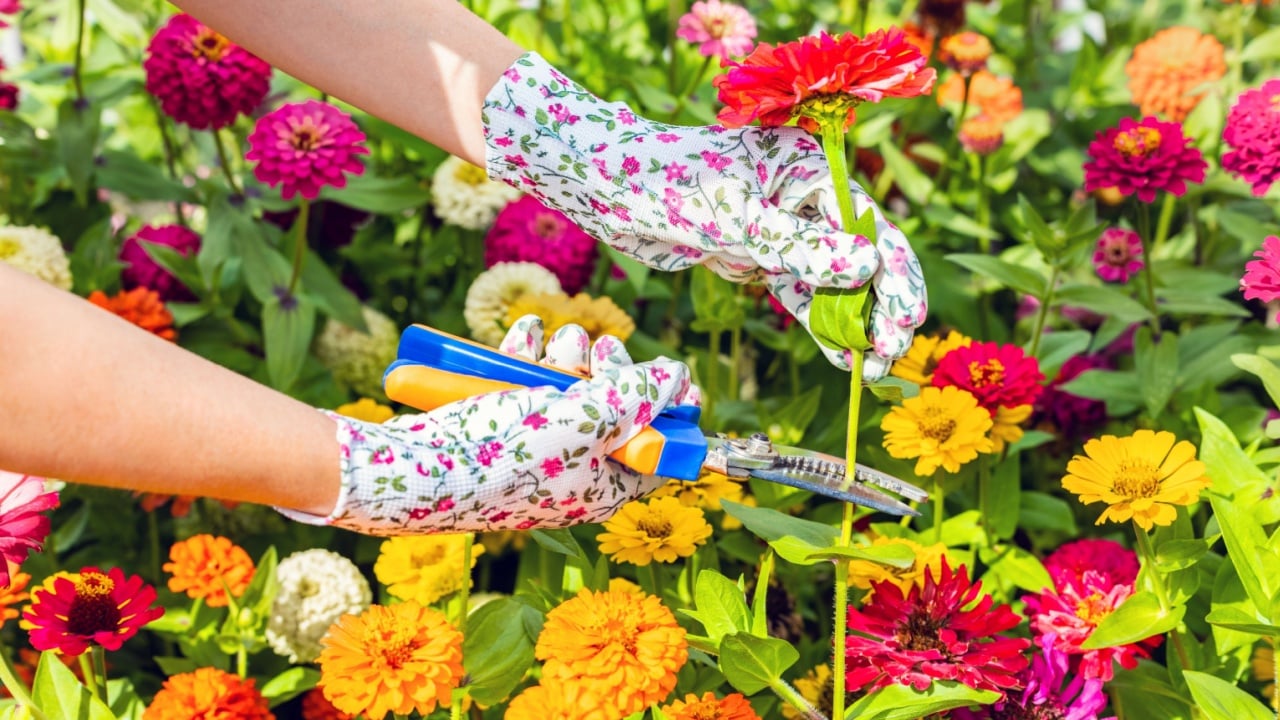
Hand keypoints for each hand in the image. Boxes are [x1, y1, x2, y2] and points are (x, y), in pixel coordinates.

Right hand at [280, 316, 696, 534]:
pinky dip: (526, 351)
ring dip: (565, 352)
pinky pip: (528, 378)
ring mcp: (537, 443)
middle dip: (609, 369)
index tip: (672, 373)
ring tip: (550, 344)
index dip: (670, 408)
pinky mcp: (503, 419)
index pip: (659, 449)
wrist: (419, 467)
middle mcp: (576, 467)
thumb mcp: (590, 421)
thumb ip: (639, 397)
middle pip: (616, 407)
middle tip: (600, 352)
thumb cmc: (510, 454)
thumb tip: (676, 378)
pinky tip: (520, 337)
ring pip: (570, 383)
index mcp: (606, 485)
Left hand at [482, 52, 926, 378]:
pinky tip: (840, 356)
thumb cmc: (667, 186)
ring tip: (870, 367)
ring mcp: (783, 223)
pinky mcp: (758, 250)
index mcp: (809, 166)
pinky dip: (817, 321)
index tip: (906, 321)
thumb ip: (799, 247)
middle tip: (890, 356)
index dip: (893, 275)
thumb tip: (868, 267)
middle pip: (859, 254)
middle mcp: (804, 193)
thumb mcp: (736, 220)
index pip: (868, 225)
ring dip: (851, 321)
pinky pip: (799, 290)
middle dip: (878, 306)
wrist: (607, 189)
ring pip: (831, 278)